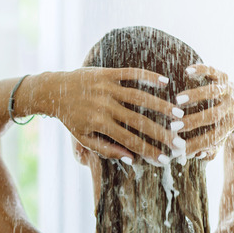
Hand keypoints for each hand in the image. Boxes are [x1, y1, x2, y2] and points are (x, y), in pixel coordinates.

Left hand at [45, 67, 182, 162]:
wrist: (54, 91)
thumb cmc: (71, 118)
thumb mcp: (84, 138)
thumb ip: (106, 149)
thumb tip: (131, 158)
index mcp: (99, 124)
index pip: (129, 140)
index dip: (148, 151)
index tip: (165, 159)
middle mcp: (105, 105)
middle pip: (139, 121)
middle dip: (161, 133)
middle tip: (180, 142)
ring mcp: (106, 87)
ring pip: (139, 97)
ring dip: (160, 105)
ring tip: (179, 114)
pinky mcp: (106, 72)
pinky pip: (130, 73)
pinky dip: (148, 76)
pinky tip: (165, 82)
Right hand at [175, 64, 233, 158]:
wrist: (231, 98)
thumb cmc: (212, 125)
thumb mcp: (209, 138)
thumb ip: (202, 149)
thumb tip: (191, 156)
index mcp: (229, 125)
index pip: (213, 136)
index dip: (196, 142)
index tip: (177, 146)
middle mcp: (230, 106)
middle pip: (213, 115)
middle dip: (193, 121)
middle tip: (173, 126)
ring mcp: (226, 88)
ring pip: (213, 91)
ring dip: (195, 96)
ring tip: (177, 101)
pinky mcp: (219, 74)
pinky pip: (211, 70)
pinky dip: (200, 69)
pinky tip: (187, 72)